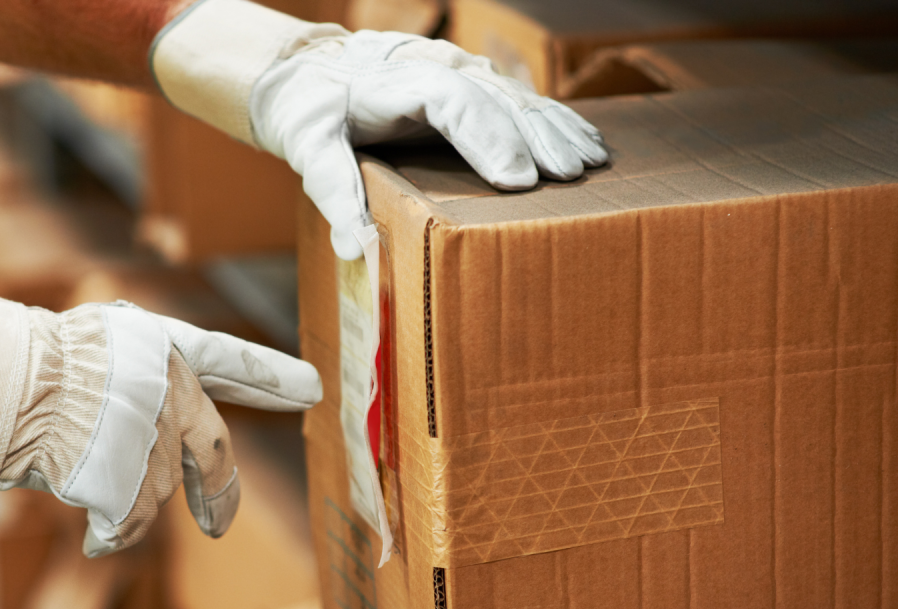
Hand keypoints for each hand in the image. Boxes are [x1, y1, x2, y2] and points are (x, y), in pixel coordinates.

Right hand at [0, 265, 321, 555]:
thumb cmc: (33, 362)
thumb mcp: (102, 344)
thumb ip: (146, 374)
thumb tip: (170, 420)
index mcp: (164, 347)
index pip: (232, 361)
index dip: (272, 376)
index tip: (314, 388)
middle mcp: (172, 388)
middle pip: (214, 452)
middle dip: (219, 492)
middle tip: (218, 518)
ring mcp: (156, 436)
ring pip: (157, 489)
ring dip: (124, 492)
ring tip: (75, 470)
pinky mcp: (132, 480)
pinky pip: (128, 524)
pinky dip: (110, 533)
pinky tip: (93, 535)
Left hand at [151, 0, 608, 259]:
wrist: (308, 72)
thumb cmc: (310, 114)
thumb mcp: (309, 150)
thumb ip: (334, 196)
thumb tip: (354, 250)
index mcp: (395, 83)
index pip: (452, 101)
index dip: (487, 137)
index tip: (517, 179)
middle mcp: (434, 68)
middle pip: (495, 96)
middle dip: (535, 137)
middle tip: (568, 177)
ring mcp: (457, 71)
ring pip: (516, 94)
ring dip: (555, 127)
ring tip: (589, 162)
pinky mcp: (470, 81)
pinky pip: (519, 97)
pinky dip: (554, 119)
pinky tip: (586, 140)